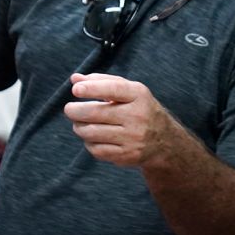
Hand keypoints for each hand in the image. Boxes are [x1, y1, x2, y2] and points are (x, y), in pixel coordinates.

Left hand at [64, 73, 181, 166]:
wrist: (164, 141)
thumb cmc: (139, 109)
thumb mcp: (128, 91)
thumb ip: (102, 82)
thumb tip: (74, 79)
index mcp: (139, 95)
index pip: (113, 89)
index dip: (92, 88)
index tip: (75, 89)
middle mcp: (137, 116)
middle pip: (96, 113)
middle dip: (75, 111)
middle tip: (69, 109)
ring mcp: (132, 138)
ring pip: (92, 132)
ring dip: (79, 127)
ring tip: (79, 123)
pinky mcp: (126, 155)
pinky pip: (96, 150)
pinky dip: (89, 142)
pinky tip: (93, 137)